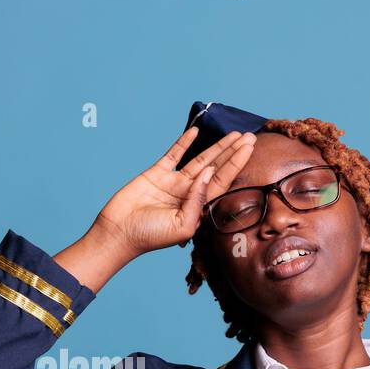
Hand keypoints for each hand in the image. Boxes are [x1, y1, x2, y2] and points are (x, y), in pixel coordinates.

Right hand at [54, 127, 256, 291]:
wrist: (119, 233)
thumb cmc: (150, 237)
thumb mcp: (182, 226)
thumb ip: (197, 201)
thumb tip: (207, 173)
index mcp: (198, 208)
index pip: (221, 182)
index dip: (236, 164)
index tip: (250, 148)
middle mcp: (189, 193)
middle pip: (216, 168)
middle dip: (233, 153)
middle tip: (250, 136)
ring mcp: (173, 182)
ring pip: (200, 159)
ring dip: (217, 146)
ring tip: (234, 133)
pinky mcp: (156, 174)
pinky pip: (173, 155)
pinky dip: (184, 142)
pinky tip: (197, 131)